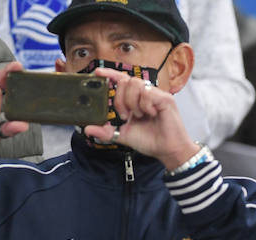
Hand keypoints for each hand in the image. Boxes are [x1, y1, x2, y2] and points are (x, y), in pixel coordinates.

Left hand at [81, 66, 195, 167]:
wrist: (167, 151)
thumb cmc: (151, 141)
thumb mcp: (123, 135)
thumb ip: (106, 131)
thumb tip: (88, 129)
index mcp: (136, 100)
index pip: (122, 80)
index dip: (110, 74)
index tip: (98, 73)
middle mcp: (146, 95)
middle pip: (125, 80)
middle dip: (120, 98)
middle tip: (124, 115)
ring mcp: (156, 95)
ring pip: (135, 84)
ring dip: (132, 101)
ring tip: (138, 115)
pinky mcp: (165, 98)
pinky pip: (147, 93)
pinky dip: (144, 105)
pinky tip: (150, 114)